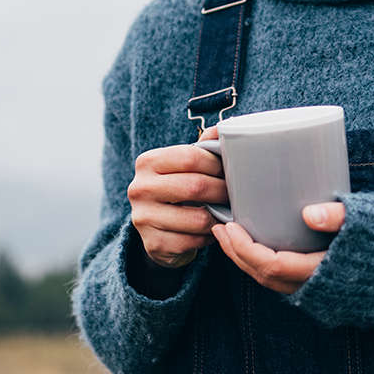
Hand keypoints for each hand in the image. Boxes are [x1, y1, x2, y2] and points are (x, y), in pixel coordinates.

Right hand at [127, 123, 224, 267]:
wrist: (157, 228)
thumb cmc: (177, 188)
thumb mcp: (185, 165)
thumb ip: (203, 147)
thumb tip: (222, 129)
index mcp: (147, 162)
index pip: (191, 157)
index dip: (217, 164)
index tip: (230, 170)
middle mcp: (139, 188)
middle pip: (195, 186)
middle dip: (222, 191)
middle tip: (235, 194)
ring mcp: (142, 218)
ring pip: (198, 219)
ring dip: (218, 217)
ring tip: (225, 212)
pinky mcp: (153, 244)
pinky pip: (194, 241)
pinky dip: (208, 237)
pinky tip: (210, 230)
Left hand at [211, 200, 345, 293]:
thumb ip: (341, 215)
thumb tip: (309, 212)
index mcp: (325, 275)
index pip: (270, 267)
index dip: (243, 249)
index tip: (227, 226)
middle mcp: (320, 292)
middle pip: (265, 278)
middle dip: (238, 254)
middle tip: (221, 227)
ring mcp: (325, 298)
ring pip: (275, 284)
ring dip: (250, 261)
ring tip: (235, 235)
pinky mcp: (330, 295)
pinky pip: (288, 284)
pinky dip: (269, 266)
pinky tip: (266, 245)